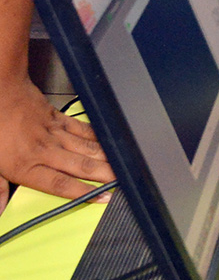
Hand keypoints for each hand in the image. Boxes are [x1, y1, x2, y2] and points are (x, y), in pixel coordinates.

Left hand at [0, 78, 113, 210]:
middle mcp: (44, 151)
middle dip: (104, 175)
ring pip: (85, 148)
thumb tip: (0, 210)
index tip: (101, 198)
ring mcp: (54, 133)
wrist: (0, 91)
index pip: (59, 184)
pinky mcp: (59, 118)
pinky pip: (82, 129)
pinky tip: (109, 140)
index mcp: (24, 166)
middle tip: (123, 181)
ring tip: (123, 164)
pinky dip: (97, 136)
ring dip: (106, 157)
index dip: (82, 192)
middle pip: (80, 166)